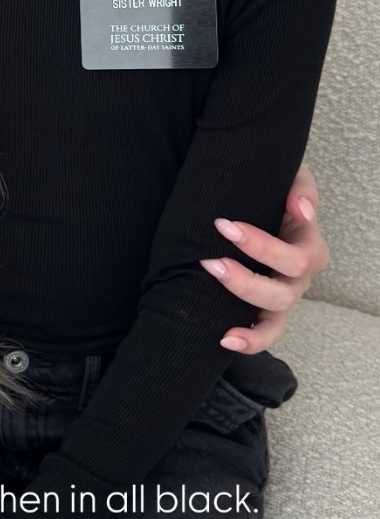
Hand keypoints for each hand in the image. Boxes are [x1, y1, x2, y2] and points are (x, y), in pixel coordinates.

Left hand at [203, 165, 328, 353]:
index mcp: (309, 246)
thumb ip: (300, 187)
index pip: (297, 257)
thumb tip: (302, 208)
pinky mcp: (266, 310)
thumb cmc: (271, 191)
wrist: (251, 202)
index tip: (223, 226)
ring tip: (212, 288)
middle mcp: (299, 277)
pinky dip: (250, 341)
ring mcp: (283, 296)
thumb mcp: (289, 177)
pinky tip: (226, 338)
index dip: (261, 246)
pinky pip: (266, 334)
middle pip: (284, 291)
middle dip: (245, 279)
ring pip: (275, 315)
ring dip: (242, 302)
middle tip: (210, 260)